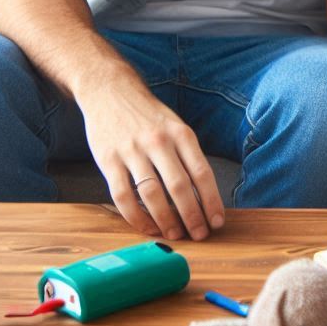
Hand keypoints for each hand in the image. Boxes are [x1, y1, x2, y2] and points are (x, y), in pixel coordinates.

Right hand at [78, 75, 224, 241]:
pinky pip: (123, 196)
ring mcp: (132, 151)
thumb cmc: (148, 114)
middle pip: (180, 186)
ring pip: (152, 194)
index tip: (218, 220)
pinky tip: (147, 227)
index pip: (202, 172)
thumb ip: (187, 154)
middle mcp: (159, 142)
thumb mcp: (175, 125)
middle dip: (192, 215)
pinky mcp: (108, 161)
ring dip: (166, 220)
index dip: (211, 200)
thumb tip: (203, 191)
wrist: (111, 91)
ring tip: (176, 234)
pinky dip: (136, 217)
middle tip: (200, 234)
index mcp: (180, 133)